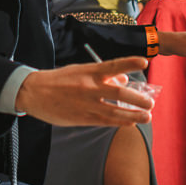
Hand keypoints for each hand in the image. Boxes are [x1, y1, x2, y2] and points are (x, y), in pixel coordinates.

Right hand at [15, 57, 153, 126]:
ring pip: (115, 110)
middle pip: (119, 93)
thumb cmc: (59, 80)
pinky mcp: (82, 117)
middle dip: (137, 99)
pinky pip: (105, 121)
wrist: (34, 93)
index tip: (144, 62)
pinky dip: (119, 121)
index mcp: (89, 71)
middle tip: (150, 102)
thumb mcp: (80, 70)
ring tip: (147, 116)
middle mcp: (90, 87)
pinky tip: (130, 123)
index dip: (129, 63)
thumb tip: (124, 79)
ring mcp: (86, 104)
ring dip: (133, 115)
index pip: (113, 65)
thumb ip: (103, 75)